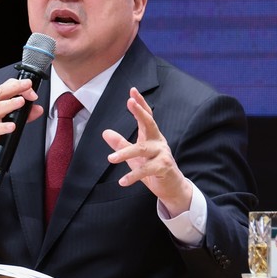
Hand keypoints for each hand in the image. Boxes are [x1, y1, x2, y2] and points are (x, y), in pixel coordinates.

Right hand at [0, 78, 43, 174]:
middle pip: (0, 93)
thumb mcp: (6, 119)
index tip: (30, 86)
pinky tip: (12, 126)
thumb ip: (24, 114)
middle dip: (15, 87)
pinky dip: (3, 127)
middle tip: (27, 86)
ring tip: (21, 102)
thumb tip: (38, 109)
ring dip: (10, 104)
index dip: (18, 84)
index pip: (5, 87)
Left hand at [102, 87, 192, 215]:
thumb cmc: (152, 168)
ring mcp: (162, 154)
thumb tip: (105, 132)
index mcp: (151, 136)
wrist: (171, 186)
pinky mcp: (163, 168)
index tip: (132, 90)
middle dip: (140, 112)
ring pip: (142, 150)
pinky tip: (122, 181)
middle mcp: (158, 142)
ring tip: (110, 159)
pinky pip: (146, 171)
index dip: (140, 104)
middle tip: (130, 102)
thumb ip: (121, 144)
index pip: (147, 116)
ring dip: (125, 153)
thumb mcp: (134, 156)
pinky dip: (133, 176)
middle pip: (150, 124)